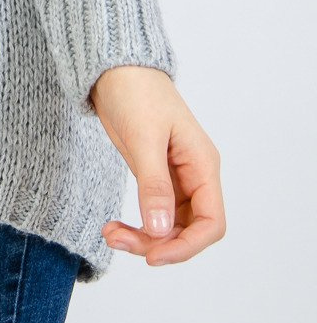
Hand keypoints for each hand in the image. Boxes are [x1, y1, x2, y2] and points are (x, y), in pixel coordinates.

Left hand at [89, 65, 225, 266]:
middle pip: (189, 230)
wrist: (113, 66)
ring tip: (110, 234)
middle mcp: (194, 175)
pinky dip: (137, 224)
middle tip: (118, 240)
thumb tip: (160, 231)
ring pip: (169, 226)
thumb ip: (153, 185)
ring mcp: (174, 177)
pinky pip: (153, 213)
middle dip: (158, 243)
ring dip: (143, 237)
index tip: (154, 255)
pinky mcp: (155, 175)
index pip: (211, 222)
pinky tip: (115, 226)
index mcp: (202, 164)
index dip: (187, 246)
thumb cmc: (135, 91)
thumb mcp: (144, 138)